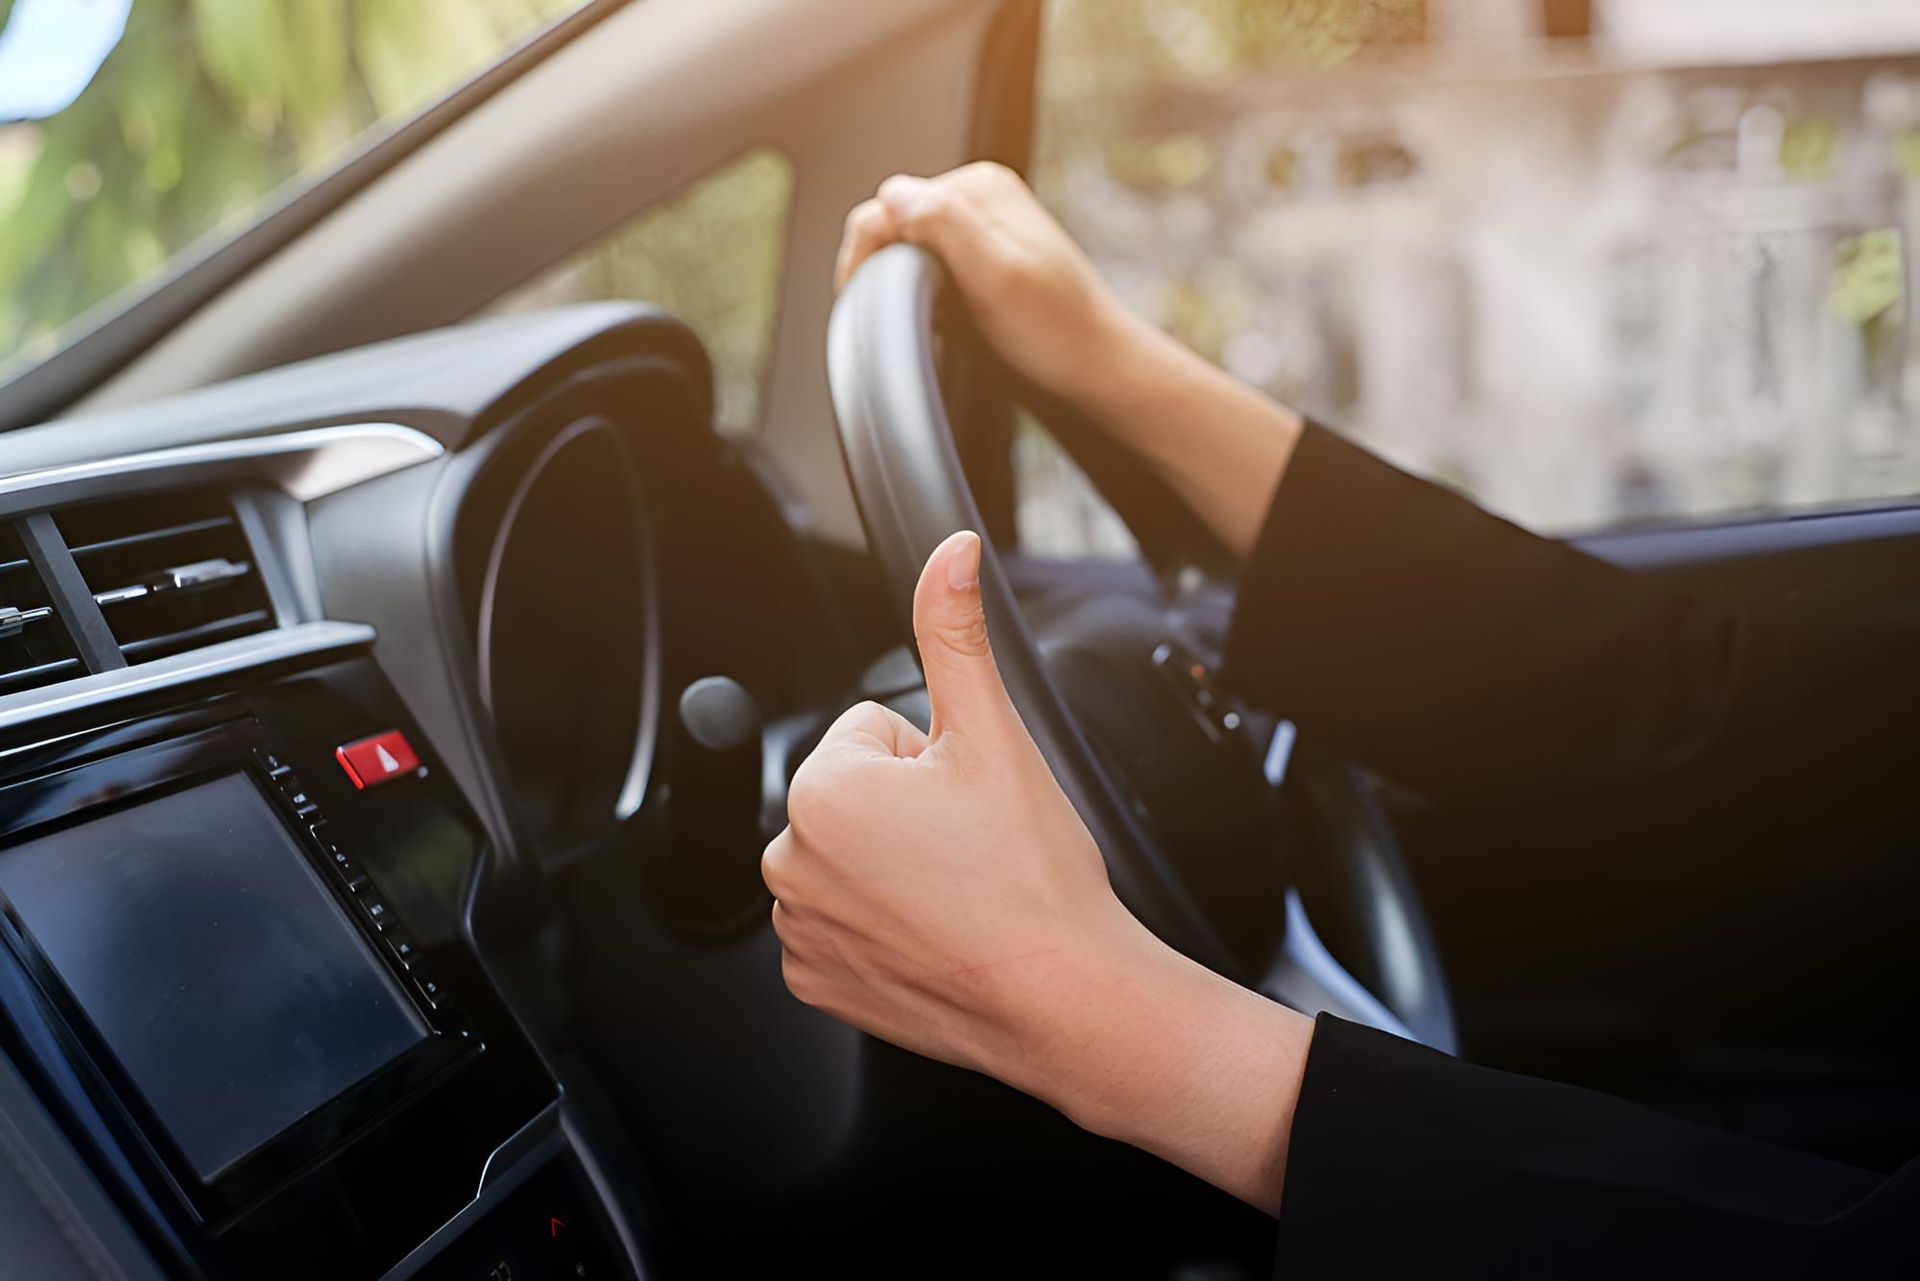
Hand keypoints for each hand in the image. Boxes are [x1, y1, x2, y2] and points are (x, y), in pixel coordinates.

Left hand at [761, 529, 1142, 1085]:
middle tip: (968, 852)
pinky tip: (936, 936)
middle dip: (908, 812)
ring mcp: (799, 929)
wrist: (1062, 995)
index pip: (873, 731)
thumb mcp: (995, 733)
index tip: (967, 805)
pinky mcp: (815, 982)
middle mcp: (790, 860)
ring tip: (959, 894)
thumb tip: (949, 554)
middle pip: (856, 795)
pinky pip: (842, 925)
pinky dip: (883, 927)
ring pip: (850, 858)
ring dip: (895, 867)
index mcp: (822, 790)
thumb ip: (954, 632)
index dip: (932, 760)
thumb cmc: (1032, 877)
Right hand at [835, 162, 1144, 406]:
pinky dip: (921, 299)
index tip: (861, 301)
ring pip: (907, 252)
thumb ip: (944, 225)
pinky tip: (939, 324)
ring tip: (922, 322)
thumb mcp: (996, 274)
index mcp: (979, 188)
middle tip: (893, 319)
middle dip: (884, 271)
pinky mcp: (981, 264)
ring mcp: (980, 231)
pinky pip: (928, 273)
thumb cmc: (1056, 333)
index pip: (890, 204)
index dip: (867, 253)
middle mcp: (979, 201)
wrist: (1098, 370)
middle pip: (894, 227)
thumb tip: (892, 195)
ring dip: (901, 287)